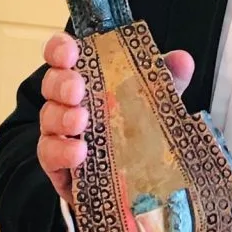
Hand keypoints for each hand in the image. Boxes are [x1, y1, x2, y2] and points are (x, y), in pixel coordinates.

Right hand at [38, 32, 194, 206]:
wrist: (130, 182)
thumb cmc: (135, 131)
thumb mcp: (155, 102)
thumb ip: (167, 79)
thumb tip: (182, 60)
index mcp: (89, 79)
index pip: (64, 56)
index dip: (61, 49)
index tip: (70, 51)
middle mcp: (69, 102)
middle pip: (52, 84)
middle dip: (62, 82)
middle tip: (78, 88)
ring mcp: (60, 133)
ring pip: (49, 118)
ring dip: (62, 116)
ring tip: (81, 120)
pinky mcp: (58, 165)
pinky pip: (50, 155)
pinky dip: (62, 151)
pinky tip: (79, 151)